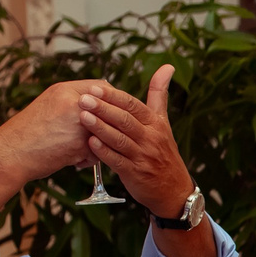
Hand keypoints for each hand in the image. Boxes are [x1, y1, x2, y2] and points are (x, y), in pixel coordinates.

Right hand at [0, 77, 118, 178]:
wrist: (10, 154)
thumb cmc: (28, 134)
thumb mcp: (49, 106)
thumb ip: (74, 102)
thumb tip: (101, 104)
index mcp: (64, 90)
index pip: (102, 86)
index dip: (110, 99)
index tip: (112, 111)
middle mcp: (73, 103)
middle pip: (109, 110)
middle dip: (109, 124)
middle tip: (102, 134)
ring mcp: (78, 123)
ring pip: (106, 132)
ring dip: (98, 142)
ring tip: (80, 149)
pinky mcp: (80, 145)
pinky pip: (98, 152)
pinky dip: (88, 159)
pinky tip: (73, 160)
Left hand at [79, 64, 196, 220]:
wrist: (173, 190)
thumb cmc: (163, 152)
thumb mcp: (163, 122)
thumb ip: (159, 94)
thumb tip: (167, 66)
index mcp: (155, 123)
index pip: (134, 105)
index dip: (114, 97)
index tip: (96, 88)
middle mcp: (151, 138)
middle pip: (125, 120)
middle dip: (103, 109)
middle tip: (83, 99)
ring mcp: (143, 156)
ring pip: (120, 139)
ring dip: (100, 128)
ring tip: (82, 116)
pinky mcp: (135, 173)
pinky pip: (117, 161)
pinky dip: (103, 151)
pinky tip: (89, 142)